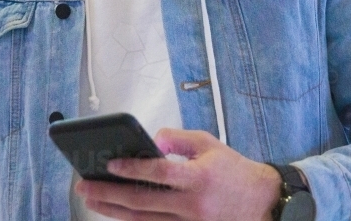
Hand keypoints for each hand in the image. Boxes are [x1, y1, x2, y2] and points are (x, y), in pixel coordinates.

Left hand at [74, 128, 282, 220]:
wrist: (266, 204)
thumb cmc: (236, 172)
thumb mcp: (210, 145)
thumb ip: (179, 139)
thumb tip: (153, 139)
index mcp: (198, 178)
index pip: (158, 173)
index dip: (132, 169)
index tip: (110, 164)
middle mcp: (192, 205)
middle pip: (142, 201)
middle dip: (109, 193)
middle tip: (84, 185)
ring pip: (143, 220)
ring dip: (113, 210)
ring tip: (91, 200)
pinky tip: (116, 213)